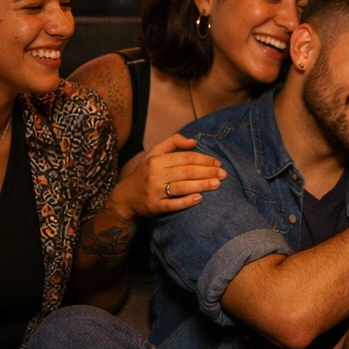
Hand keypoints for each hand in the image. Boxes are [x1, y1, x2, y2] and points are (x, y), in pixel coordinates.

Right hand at [108, 133, 225, 220]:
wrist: (125, 198)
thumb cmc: (145, 173)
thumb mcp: (154, 153)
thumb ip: (172, 142)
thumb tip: (194, 141)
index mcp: (157, 160)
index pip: (185, 157)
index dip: (204, 159)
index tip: (218, 162)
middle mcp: (155, 175)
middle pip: (186, 172)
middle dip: (207, 172)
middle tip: (223, 174)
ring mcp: (154, 191)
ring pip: (182, 187)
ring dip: (202, 185)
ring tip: (217, 184)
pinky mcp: (154, 207)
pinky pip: (173, 204)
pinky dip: (186, 201)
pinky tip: (199, 198)